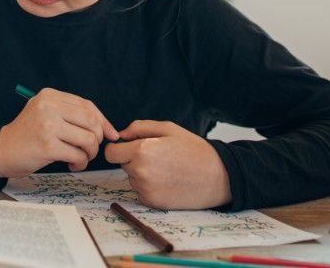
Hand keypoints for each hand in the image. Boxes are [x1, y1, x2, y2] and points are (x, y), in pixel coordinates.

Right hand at [0, 89, 118, 177]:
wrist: (0, 150)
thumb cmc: (27, 135)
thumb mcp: (45, 114)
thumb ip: (72, 115)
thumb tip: (109, 129)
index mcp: (49, 96)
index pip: (87, 106)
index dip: (103, 122)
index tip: (110, 134)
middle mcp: (48, 107)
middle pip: (91, 121)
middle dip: (97, 138)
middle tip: (89, 149)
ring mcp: (47, 125)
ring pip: (88, 139)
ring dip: (89, 153)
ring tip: (80, 158)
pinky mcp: (47, 146)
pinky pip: (78, 155)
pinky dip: (80, 163)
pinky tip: (72, 165)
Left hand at [104, 120, 231, 209]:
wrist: (219, 176)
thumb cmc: (194, 150)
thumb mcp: (168, 129)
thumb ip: (139, 128)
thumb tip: (120, 135)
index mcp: (142, 151)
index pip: (110, 153)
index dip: (118, 149)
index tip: (128, 148)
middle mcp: (140, 172)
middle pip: (122, 165)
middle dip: (133, 159)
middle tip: (158, 157)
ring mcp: (146, 189)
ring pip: (132, 179)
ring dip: (142, 174)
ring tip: (167, 169)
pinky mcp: (153, 202)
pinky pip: (141, 192)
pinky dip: (150, 187)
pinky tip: (168, 181)